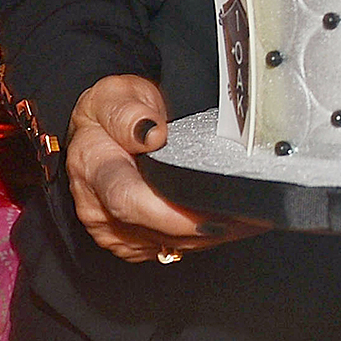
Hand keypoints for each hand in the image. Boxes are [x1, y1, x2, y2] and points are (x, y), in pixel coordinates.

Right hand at [66, 75, 261, 261]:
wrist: (102, 125)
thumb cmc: (112, 108)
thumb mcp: (114, 94)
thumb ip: (128, 113)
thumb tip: (151, 133)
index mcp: (93, 168)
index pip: (129, 201)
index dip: (172, 215)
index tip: (210, 216)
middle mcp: (97, 206)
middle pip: (154, 230)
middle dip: (202, 229)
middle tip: (247, 219)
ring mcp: (112, 227)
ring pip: (165, 244)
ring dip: (207, 237)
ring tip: (247, 221)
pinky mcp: (128, 239)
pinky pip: (167, 247)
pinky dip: (199, 239)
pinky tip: (228, 224)